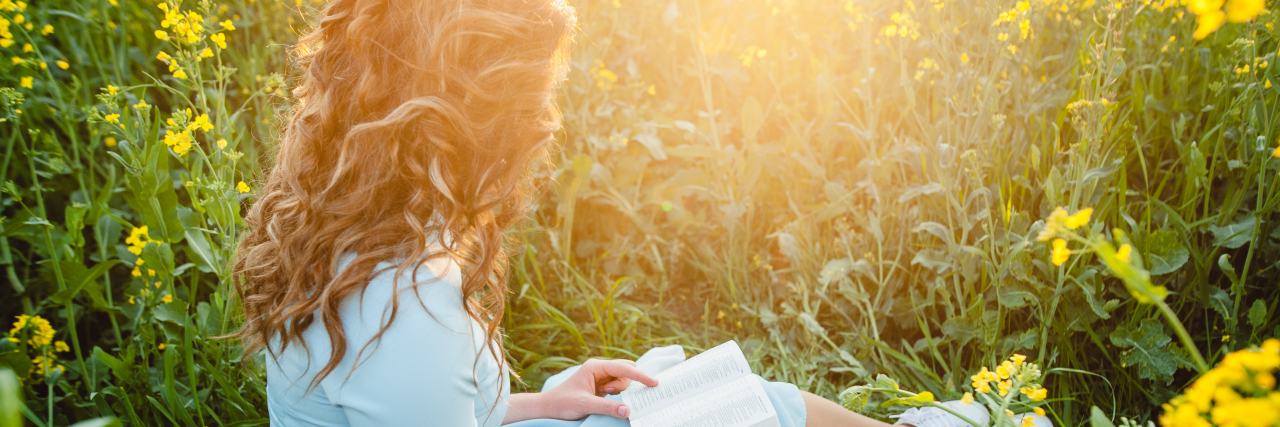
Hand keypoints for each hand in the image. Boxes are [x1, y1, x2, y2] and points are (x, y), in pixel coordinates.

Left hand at [539, 358, 658, 419]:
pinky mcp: (600, 386)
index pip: (623, 368)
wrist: (548, 408)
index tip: (654, 383)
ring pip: (622, 379)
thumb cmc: (563, 403)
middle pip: (626, 370)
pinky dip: (618, 393)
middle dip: (628, 382)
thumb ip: (607, 407)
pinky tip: (606, 398)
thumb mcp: (585, 405)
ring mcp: (600, 377)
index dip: (640, 375)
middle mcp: (599, 369)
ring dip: (619, 389)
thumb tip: (628, 410)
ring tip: (603, 396)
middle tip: (614, 393)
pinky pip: (617, 386)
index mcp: (595, 367)